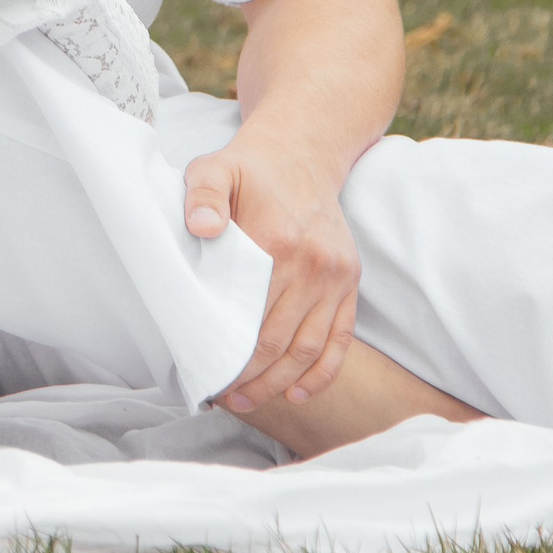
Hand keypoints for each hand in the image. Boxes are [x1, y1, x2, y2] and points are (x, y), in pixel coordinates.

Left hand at [184, 126, 361, 407]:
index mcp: (277, 239)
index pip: (250, 316)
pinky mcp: (350, 279)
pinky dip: (323, 371)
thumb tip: (202, 228)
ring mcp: (336, 274)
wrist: (302, 152)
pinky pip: (341, 336)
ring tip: (248, 400)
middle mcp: (313, 262)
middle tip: (222, 396)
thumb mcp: (214, 168)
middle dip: (249, 376)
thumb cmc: (249, 169)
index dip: (229, 353)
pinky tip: (298, 392)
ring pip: (309, 346)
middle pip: (278, 339)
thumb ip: (203, 196)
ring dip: (280, 382)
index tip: (206, 375)